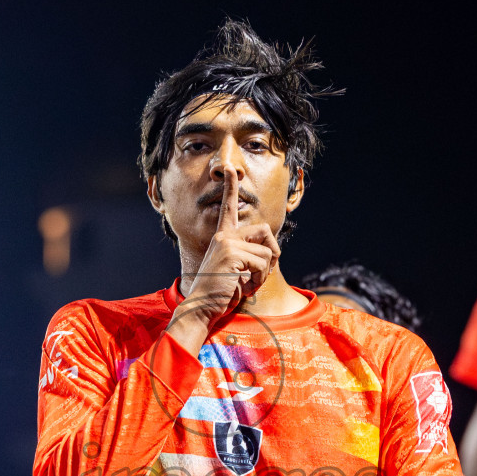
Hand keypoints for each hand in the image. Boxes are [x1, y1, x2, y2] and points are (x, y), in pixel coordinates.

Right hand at [170, 173, 279, 347]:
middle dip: (273, 251)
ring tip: (247, 283)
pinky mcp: (232, 253)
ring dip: (264, 273)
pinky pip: (263, 263)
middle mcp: (224, 235)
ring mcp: (227, 242)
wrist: (203, 307)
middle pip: (266, 230)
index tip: (230, 169)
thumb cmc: (221, 293)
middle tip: (264, 270)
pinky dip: (259, 279)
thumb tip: (274, 252)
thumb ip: (251, 256)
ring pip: (267, 252)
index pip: (228, 208)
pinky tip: (244, 287)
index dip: (231, 187)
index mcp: (223, 237)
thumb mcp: (238, 270)